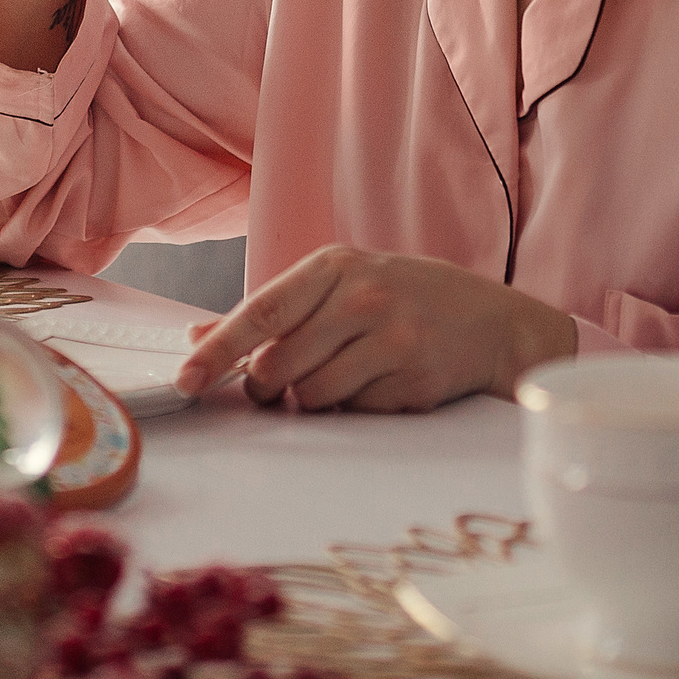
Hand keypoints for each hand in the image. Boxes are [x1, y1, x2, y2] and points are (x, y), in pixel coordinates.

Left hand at [172, 244, 579, 411]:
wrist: (492, 321)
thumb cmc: (404, 299)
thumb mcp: (340, 285)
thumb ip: (272, 311)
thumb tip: (197, 335)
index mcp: (334, 266)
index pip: (260, 312)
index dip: (218, 351)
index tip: (186, 381)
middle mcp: (362, 296)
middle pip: (279, 364)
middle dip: (268, 386)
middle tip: (280, 384)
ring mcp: (393, 338)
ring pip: (313, 395)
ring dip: (313, 400)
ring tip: (342, 376)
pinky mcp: (414, 379)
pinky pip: (355, 412)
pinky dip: (354, 408)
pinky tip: (379, 383)